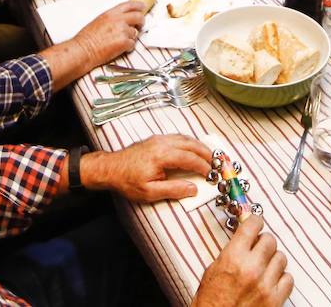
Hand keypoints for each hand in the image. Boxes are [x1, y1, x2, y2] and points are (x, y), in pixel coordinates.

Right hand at [71, 0, 146, 65]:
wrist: (84, 49)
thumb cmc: (88, 38)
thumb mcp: (100, 20)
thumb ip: (113, 18)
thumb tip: (122, 20)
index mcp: (111, 13)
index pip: (129, 5)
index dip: (139, 5)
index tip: (143, 7)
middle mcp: (119, 20)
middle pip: (139, 17)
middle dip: (141, 21)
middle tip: (140, 25)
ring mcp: (123, 31)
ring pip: (135, 33)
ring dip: (131, 37)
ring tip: (119, 41)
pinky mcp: (124, 42)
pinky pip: (133, 44)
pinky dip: (128, 47)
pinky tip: (120, 48)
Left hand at [79, 135, 211, 201]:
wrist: (110, 168)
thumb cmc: (127, 181)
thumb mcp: (150, 192)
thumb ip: (174, 190)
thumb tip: (193, 189)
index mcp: (162, 155)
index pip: (190, 159)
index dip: (204, 167)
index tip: (213, 175)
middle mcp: (162, 143)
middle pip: (192, 144)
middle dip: (207, 153)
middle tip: (219, 162)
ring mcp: (159, 139)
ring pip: (186, 138)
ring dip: (200, 146)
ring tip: (211, 156)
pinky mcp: (156, 139)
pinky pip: (179, 138)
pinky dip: (190, 143)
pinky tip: (194, 150)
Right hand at [192, 216, 292, 306]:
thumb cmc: (211, 301)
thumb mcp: (213, 270)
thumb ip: (231, 252)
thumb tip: (245, 238)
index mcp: (233, 258)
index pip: (252, 226)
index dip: (255, 221)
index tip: (256, 223)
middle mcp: (251, 268)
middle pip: (270, 240)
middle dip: (264, 242)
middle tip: (258, 248)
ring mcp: (265, 284)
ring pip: (281, 258)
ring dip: (273, 260)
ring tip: (264, 267)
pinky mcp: (275, 299)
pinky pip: (288, 278)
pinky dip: (281, 278)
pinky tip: (271, 281)